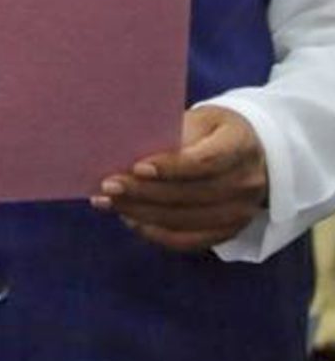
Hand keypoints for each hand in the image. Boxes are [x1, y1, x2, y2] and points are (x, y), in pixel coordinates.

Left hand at [93, 105, 267, 251]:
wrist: (251, 154)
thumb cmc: (212, 132)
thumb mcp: (199, 120)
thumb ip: (171, 134)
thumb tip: (125, 150)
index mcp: (241, 147)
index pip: (206, 162)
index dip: (171, 168)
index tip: (137, 167)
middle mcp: (247, 183)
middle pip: (192, 194)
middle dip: (145, 192)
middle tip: (108, 186)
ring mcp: (241, 212)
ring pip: (186, 220)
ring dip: (142, 213)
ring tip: (109, 202)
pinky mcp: (228, 231)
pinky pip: (188, 240)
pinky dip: (155, 232)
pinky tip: (130, 219)